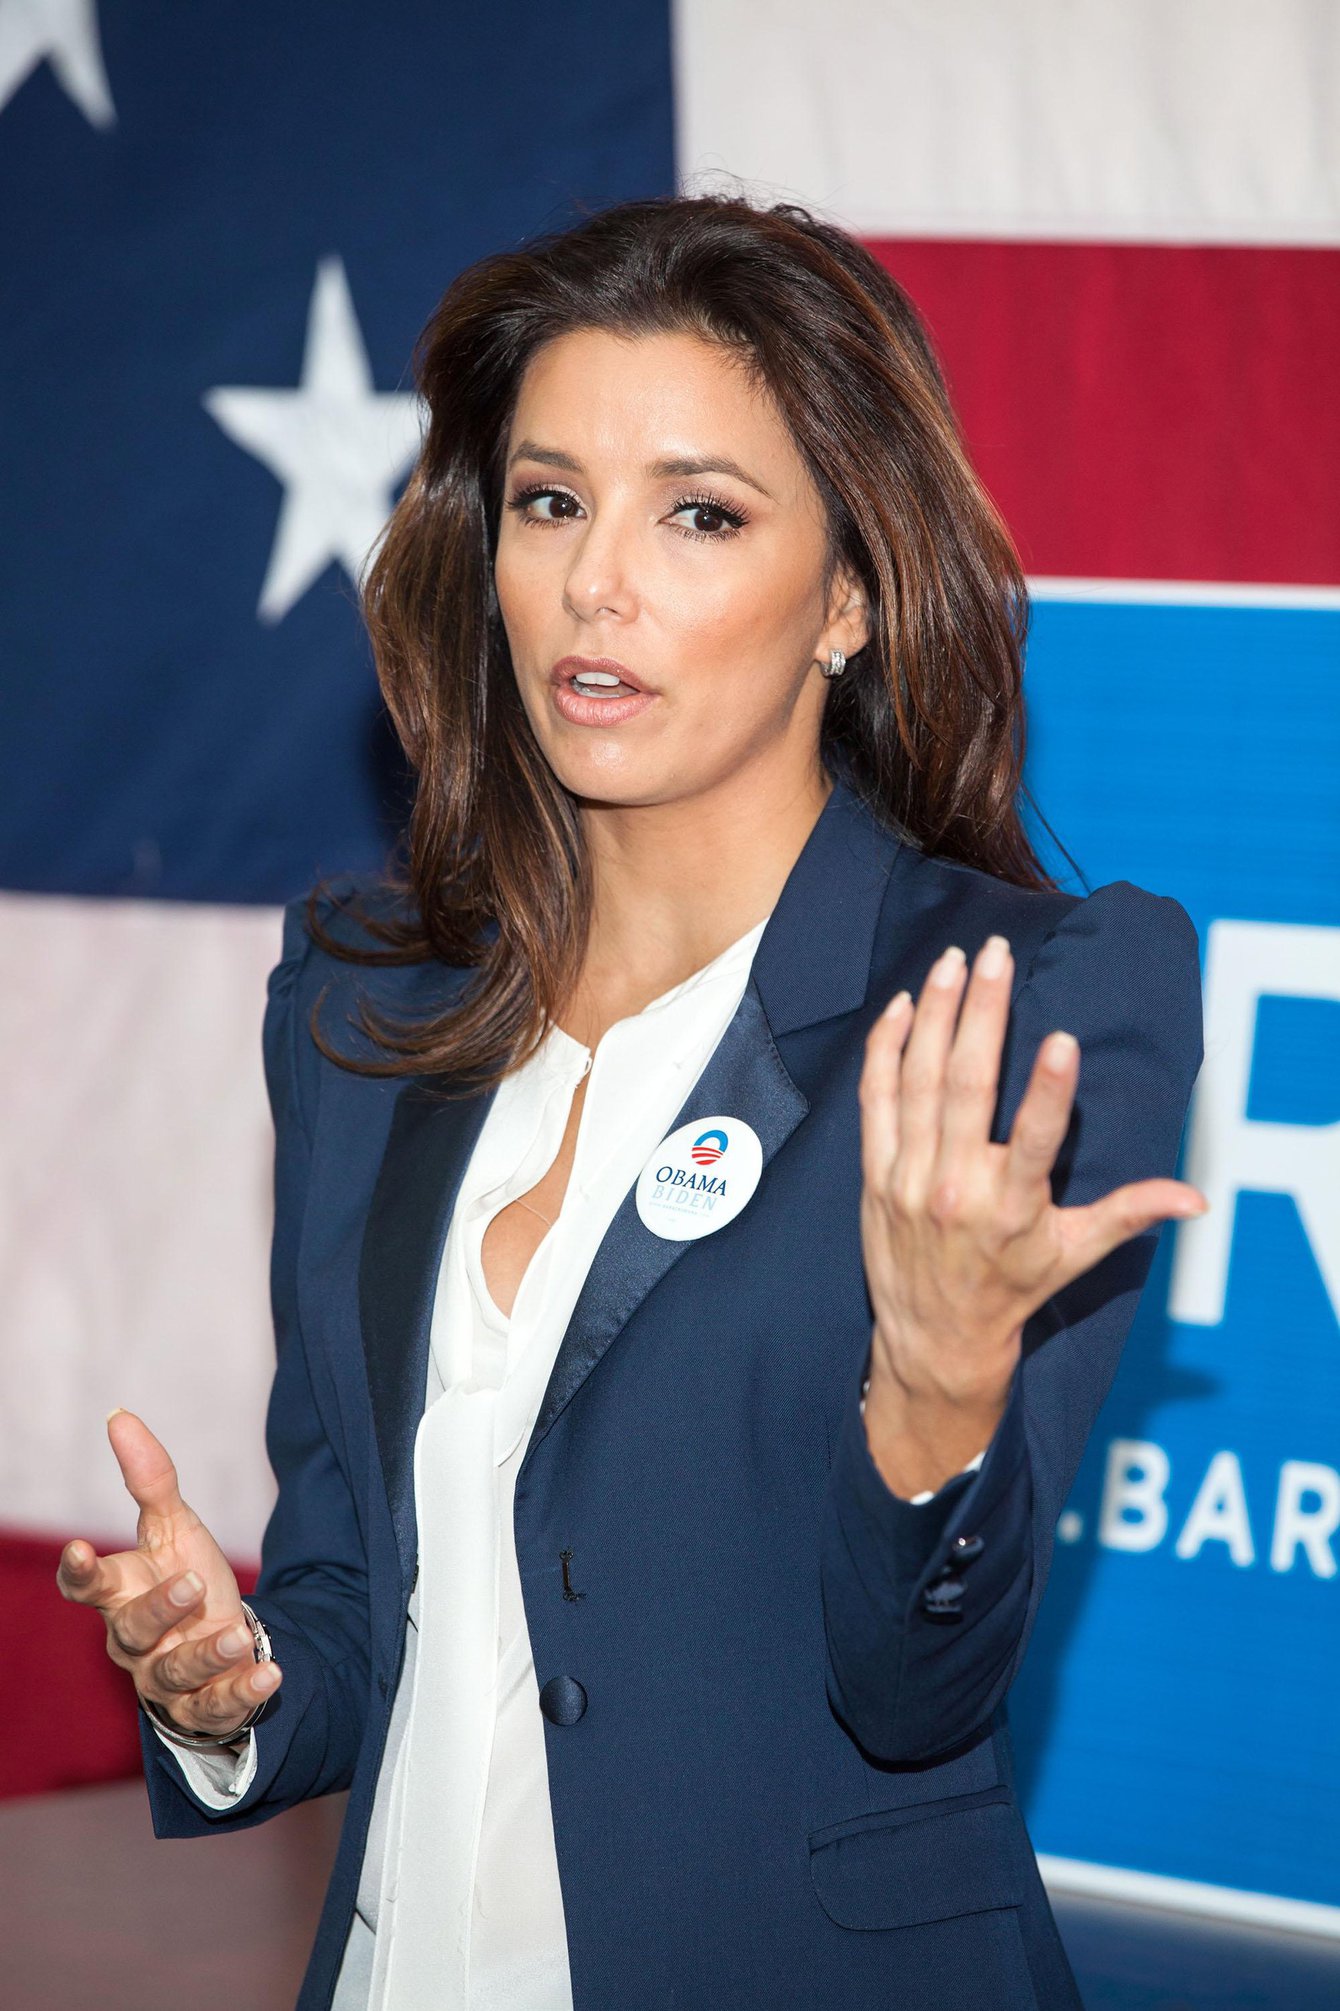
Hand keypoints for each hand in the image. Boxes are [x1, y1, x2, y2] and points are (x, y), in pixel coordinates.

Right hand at [56, 1409, 281, 1741]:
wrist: (220, 1645)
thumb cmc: (184, 1578)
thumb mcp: (174, 1528)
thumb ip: (148, 1479)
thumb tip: (119, 1415)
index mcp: (122, 1594)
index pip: (88, 1587)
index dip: (79, 1572)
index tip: (79, 1550)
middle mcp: (136, 1642)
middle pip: (134, 1629)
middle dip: (161, 1609)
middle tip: (192, 1584)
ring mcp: (167, 1680)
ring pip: (177, 1672)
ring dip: (208, 1653)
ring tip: (237, 1635)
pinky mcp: (202, 1708)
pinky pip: (218, 1707)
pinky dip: (243, 1692)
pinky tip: (269, 1674)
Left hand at [859, 934, 1208, 1423]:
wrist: (933, 1338)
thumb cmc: (1011, 1288)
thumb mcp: (1074, 1256)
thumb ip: (1128, 1214)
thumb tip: (1195, 1198)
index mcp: (1014, 1208)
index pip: (1034, 1142)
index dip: (1048, 1091)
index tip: (1061, 1039)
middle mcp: (957, 1189)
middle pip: (966, 1090)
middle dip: (981, 1015)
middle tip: (995, 954)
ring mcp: (908, 1179)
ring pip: (918, 1083)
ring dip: (936, 1016)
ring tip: (955, 961)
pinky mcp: (875, 1174)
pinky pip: (876, 1100)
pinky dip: (887, 1050)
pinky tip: (905, 1005)